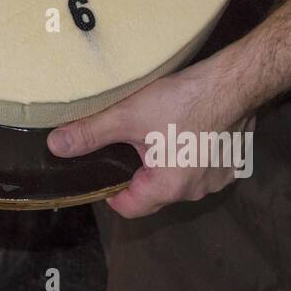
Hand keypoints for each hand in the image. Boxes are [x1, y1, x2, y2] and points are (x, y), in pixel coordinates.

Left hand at [47, 54, 255, 217]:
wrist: (235, 82)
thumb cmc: (183, 100)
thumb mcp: (128, 115)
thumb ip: (90, 133)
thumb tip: (56, 147)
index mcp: (169, 187)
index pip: (128, 207)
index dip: (110, 191)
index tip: (102, 169)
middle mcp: (197, 191)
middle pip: (153, 193)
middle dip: (137, 173)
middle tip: (126, 143)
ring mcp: (218, 178)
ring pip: (178, 179)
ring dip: (164, 163)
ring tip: (155, 132)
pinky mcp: (231, 162)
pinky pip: (200, 167)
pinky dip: (188, 154)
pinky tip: (183, 129)